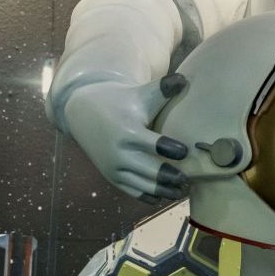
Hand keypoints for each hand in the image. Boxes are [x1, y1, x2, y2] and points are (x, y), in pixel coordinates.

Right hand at [63, 74, 190, 202]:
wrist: (84, 112)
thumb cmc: (121, 100)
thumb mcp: (140, 93)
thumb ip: (163, 88)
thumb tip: (184, 79)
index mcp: (127, 131)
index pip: (153, 145)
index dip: (171, 149)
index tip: (186, 152)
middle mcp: (119, 153)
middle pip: (150, 170)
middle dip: (171, 176)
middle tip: (190, 179)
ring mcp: (114, 167)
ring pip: (142, 185)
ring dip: (163, 190)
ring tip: (182, 190)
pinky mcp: (112, 176)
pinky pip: (132, 191)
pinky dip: (148, 196)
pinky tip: (164, 197)